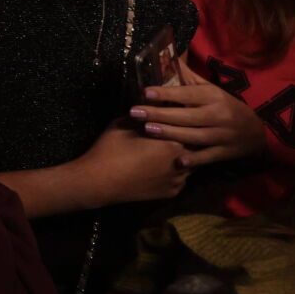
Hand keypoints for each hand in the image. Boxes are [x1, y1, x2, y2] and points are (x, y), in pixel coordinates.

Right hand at [74, 122, 191, 205]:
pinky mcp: (171, 192)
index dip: (182, 123)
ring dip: (182, 157)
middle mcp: (182, 163)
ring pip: (189, 165)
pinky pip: (180, 179)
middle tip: (172, 134)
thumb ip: (145, 113)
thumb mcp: (124, 124)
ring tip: (167, 151)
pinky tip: (161, 167)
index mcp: (172, 143)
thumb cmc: (111, 149)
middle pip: (194, 148)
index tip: (176, 118)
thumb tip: (156, 101)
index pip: (188, 130)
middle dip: (185, 141)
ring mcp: (177, 180)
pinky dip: (174, 172)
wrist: (101, 181)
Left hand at [130, 62, 268, 164]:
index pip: (187, 94)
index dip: (167, 93)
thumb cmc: (225, 106)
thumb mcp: (211, 89)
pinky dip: (195, 159)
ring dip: (171, 133)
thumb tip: (168, 57)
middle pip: (187, 115)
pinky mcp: (225, 152)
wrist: (256, 132)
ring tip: (147, 129)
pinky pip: (208, 156)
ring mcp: (223, 135)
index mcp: (213, 96)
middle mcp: (219, 115)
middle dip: (160, 114)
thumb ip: (189, 77)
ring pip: (195, 135)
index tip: (146, 93)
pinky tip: (178, 161)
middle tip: (135, 112)